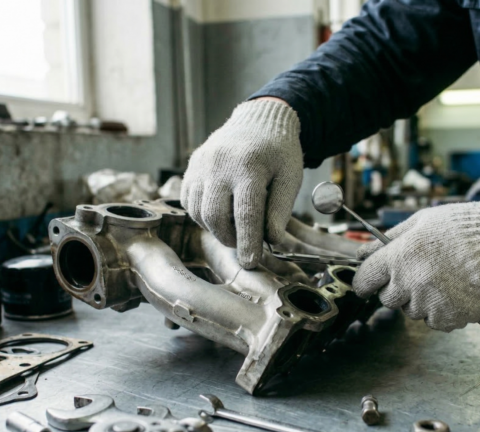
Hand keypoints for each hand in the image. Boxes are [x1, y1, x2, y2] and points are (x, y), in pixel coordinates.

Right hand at [181, 98, 302, 268]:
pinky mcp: (191, 167)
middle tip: (244, 245)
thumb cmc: (278, 151)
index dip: (248, 242)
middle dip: (229, 238)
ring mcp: (201, 165)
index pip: (246, 214)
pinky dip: (202, 215)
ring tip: (234, 226)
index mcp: (249, 166)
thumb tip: (273, 240)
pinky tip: (220, 212)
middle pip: (215, 216)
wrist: (258, 120)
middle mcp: (219, 164)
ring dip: (215, 228)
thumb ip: (281, 209)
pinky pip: (189, 202)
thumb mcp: (290, 177)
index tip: (250, 262)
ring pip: (198, 212)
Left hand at [354, 198, 479, 331]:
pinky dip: (440, 311)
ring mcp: (430, 303)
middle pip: (387, 299)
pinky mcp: (449, 318)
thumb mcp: (419, 222)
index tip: (370, 282)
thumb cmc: (462, 227)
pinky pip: (433, 321)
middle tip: (417, 274)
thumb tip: (361, 254)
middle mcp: (410, 283)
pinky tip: (454, 291)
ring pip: (411, 311)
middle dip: (396, 289)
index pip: (364, 281)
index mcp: (398, 258)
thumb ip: (386, 240)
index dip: (365, 281)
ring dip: (420, 300)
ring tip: (442, 278)